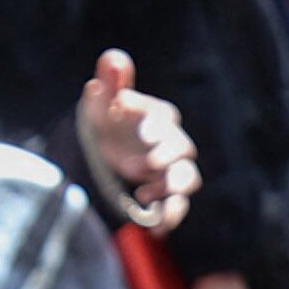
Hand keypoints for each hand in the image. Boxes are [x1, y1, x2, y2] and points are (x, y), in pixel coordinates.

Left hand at [77, 52, 198, 233]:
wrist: (103, 151)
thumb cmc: (106, 120)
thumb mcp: (101, 101)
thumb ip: (110, 82)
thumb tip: (114, 60)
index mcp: (158, 118)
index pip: (164, 118)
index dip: (155, 125)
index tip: (140, 131)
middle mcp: (170, 143)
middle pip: (182, 150)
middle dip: (162, 158)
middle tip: (132, 166)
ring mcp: (170, 171)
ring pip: (187, 179)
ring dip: (172, 188)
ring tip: (146, 195)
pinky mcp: (166, 195)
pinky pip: (177, 206)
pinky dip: (169, 217)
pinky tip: (155, 228)